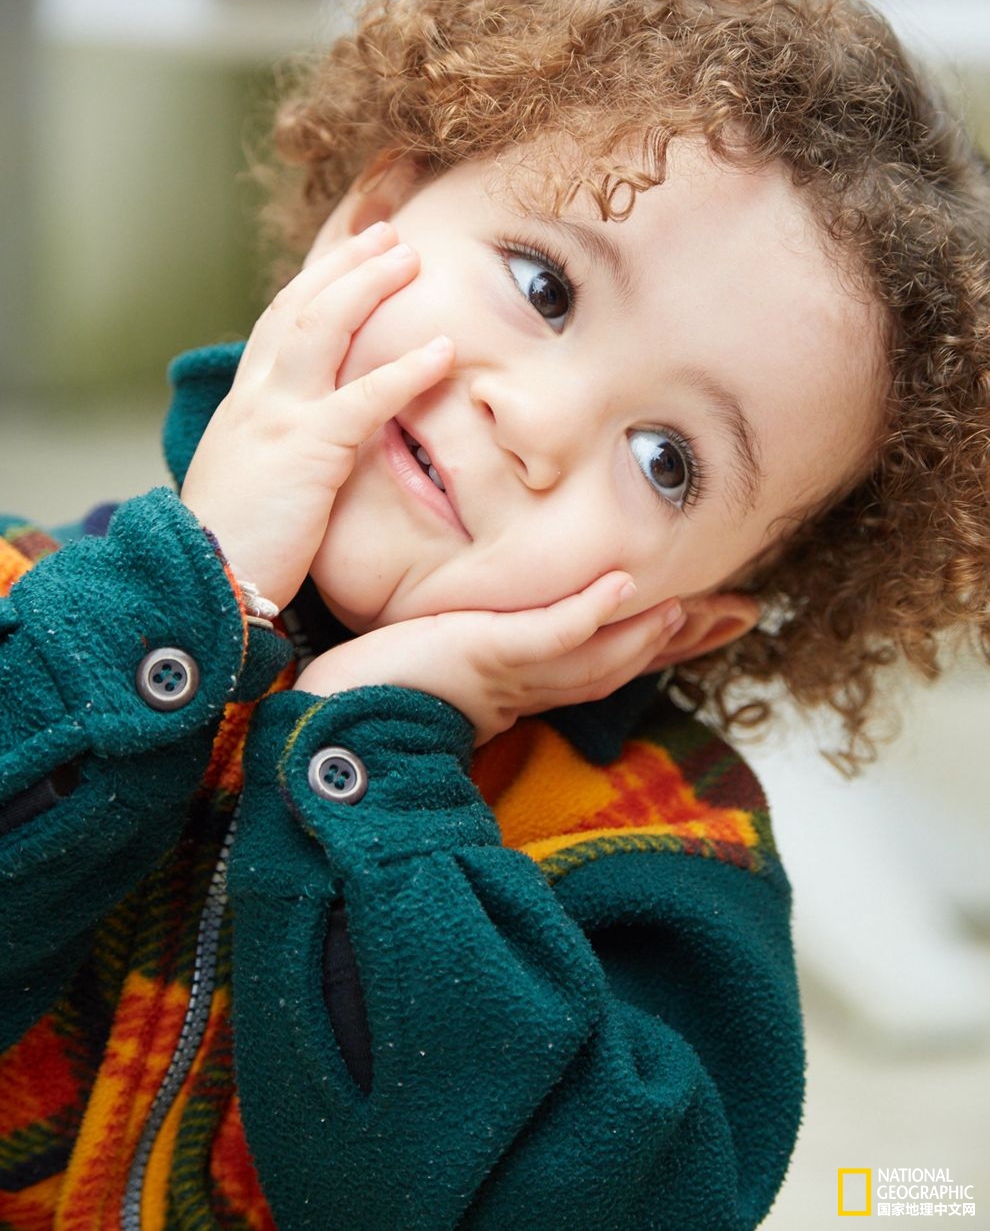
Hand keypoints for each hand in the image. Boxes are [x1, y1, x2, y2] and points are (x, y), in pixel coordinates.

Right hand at [181, 223, 452, 611]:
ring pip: (323, 328)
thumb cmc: (233, 544)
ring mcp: (278, 416)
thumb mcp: (253, 479)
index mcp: (246, 402)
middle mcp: (257, 396)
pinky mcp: (306, 451)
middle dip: (345, 263)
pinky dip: (406, 369)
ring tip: (411, 259)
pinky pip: (365, 399)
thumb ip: (282, 445)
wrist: (202, 582)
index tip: (351, 250)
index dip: (317, 280)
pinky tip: (443, 349)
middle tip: (388, 234)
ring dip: (369, 286)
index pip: (280, 320)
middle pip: (301, 306)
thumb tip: (321, 437)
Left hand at [294, 573, 686, 744]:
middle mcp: (530, 683)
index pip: (610, 656)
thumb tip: (513, 615)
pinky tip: (623, 589)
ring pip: (599, 653)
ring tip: (705, 605)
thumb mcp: (448, 647)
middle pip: (624, 660)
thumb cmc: (379, 678)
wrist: (329, 713)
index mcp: (526, 681)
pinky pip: (545, 636)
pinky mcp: (482, 654)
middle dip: (687, 639)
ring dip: (654, 630)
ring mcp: (510, 671)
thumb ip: (489, 634)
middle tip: (745, 613)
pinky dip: (587, 614)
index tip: (720, 616)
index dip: (669, 640)